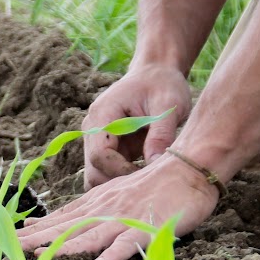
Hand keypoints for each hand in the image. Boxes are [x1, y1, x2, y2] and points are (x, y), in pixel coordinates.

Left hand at [19, 152, 219, 259]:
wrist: (189, 168)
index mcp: (96, 203)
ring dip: (65, 247)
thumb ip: (90, 209)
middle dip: (38, 239)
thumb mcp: (113, 194)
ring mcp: (125, 218)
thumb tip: (62, 223)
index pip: (60, 218)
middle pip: (66, 227)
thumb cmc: (153, 184)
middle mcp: (104, 210)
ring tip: (41, 257)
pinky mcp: (149, 226)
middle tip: (11, 248)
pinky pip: (130, 242)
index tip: (10, 238)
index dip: (36, 229)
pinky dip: (115, 253)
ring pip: (90, 235)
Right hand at [82, 64, 190, 188]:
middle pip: (93, 170)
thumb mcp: (168, 104)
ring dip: (118, 184)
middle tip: (150, 184)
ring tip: (146, 182)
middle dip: (119, 182)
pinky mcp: (105, 149)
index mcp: (102, 115)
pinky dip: (121, 181)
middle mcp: (91, 130)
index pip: (100, 154)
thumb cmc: (163, 85)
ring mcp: (95, 141)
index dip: (121, 170)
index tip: (148, 175)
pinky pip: (106, 174)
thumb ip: (161, 133)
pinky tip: (143, 178)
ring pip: (96, 176)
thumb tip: (154, 163)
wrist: (155, 74)